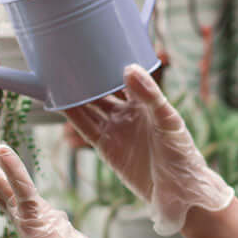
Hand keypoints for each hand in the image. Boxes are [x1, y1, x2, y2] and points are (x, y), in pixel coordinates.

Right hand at [64, 65, 233, 234]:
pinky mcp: (106, 147)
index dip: (109, 62)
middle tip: (67, 57)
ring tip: (56, 75)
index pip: (123, 75)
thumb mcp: (168, 120)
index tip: (94, 45)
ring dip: (74, 93)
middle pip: (101, 89)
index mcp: (145, 100)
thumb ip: (150, 95)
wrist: (178, 191)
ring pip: (89, 106)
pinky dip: (72, 115)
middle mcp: (128, 112)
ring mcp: (115, 129)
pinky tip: (58, 102)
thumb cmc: (182, 154)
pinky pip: (85, 127)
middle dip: (86, 75)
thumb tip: (128, 69)